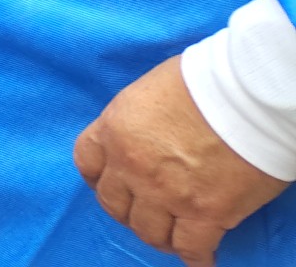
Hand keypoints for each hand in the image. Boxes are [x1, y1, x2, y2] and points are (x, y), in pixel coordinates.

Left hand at [75, 56, 287, 265]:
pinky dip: (196, 259)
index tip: (109, 185)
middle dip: (127, 210)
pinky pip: (192, 249)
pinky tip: (202, 260)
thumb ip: (135, 122)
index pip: (87, 163)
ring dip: (159, 235)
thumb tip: (145, 136)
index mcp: (114, 130)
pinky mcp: (206, 213)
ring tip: (172, 234)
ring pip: (149, 231)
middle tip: (145, 212)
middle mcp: (132, 166)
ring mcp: (166, 193)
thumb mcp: (146, 92)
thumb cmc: (201, 82)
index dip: (99, 178)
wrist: (244, 95)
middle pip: (115, 204)